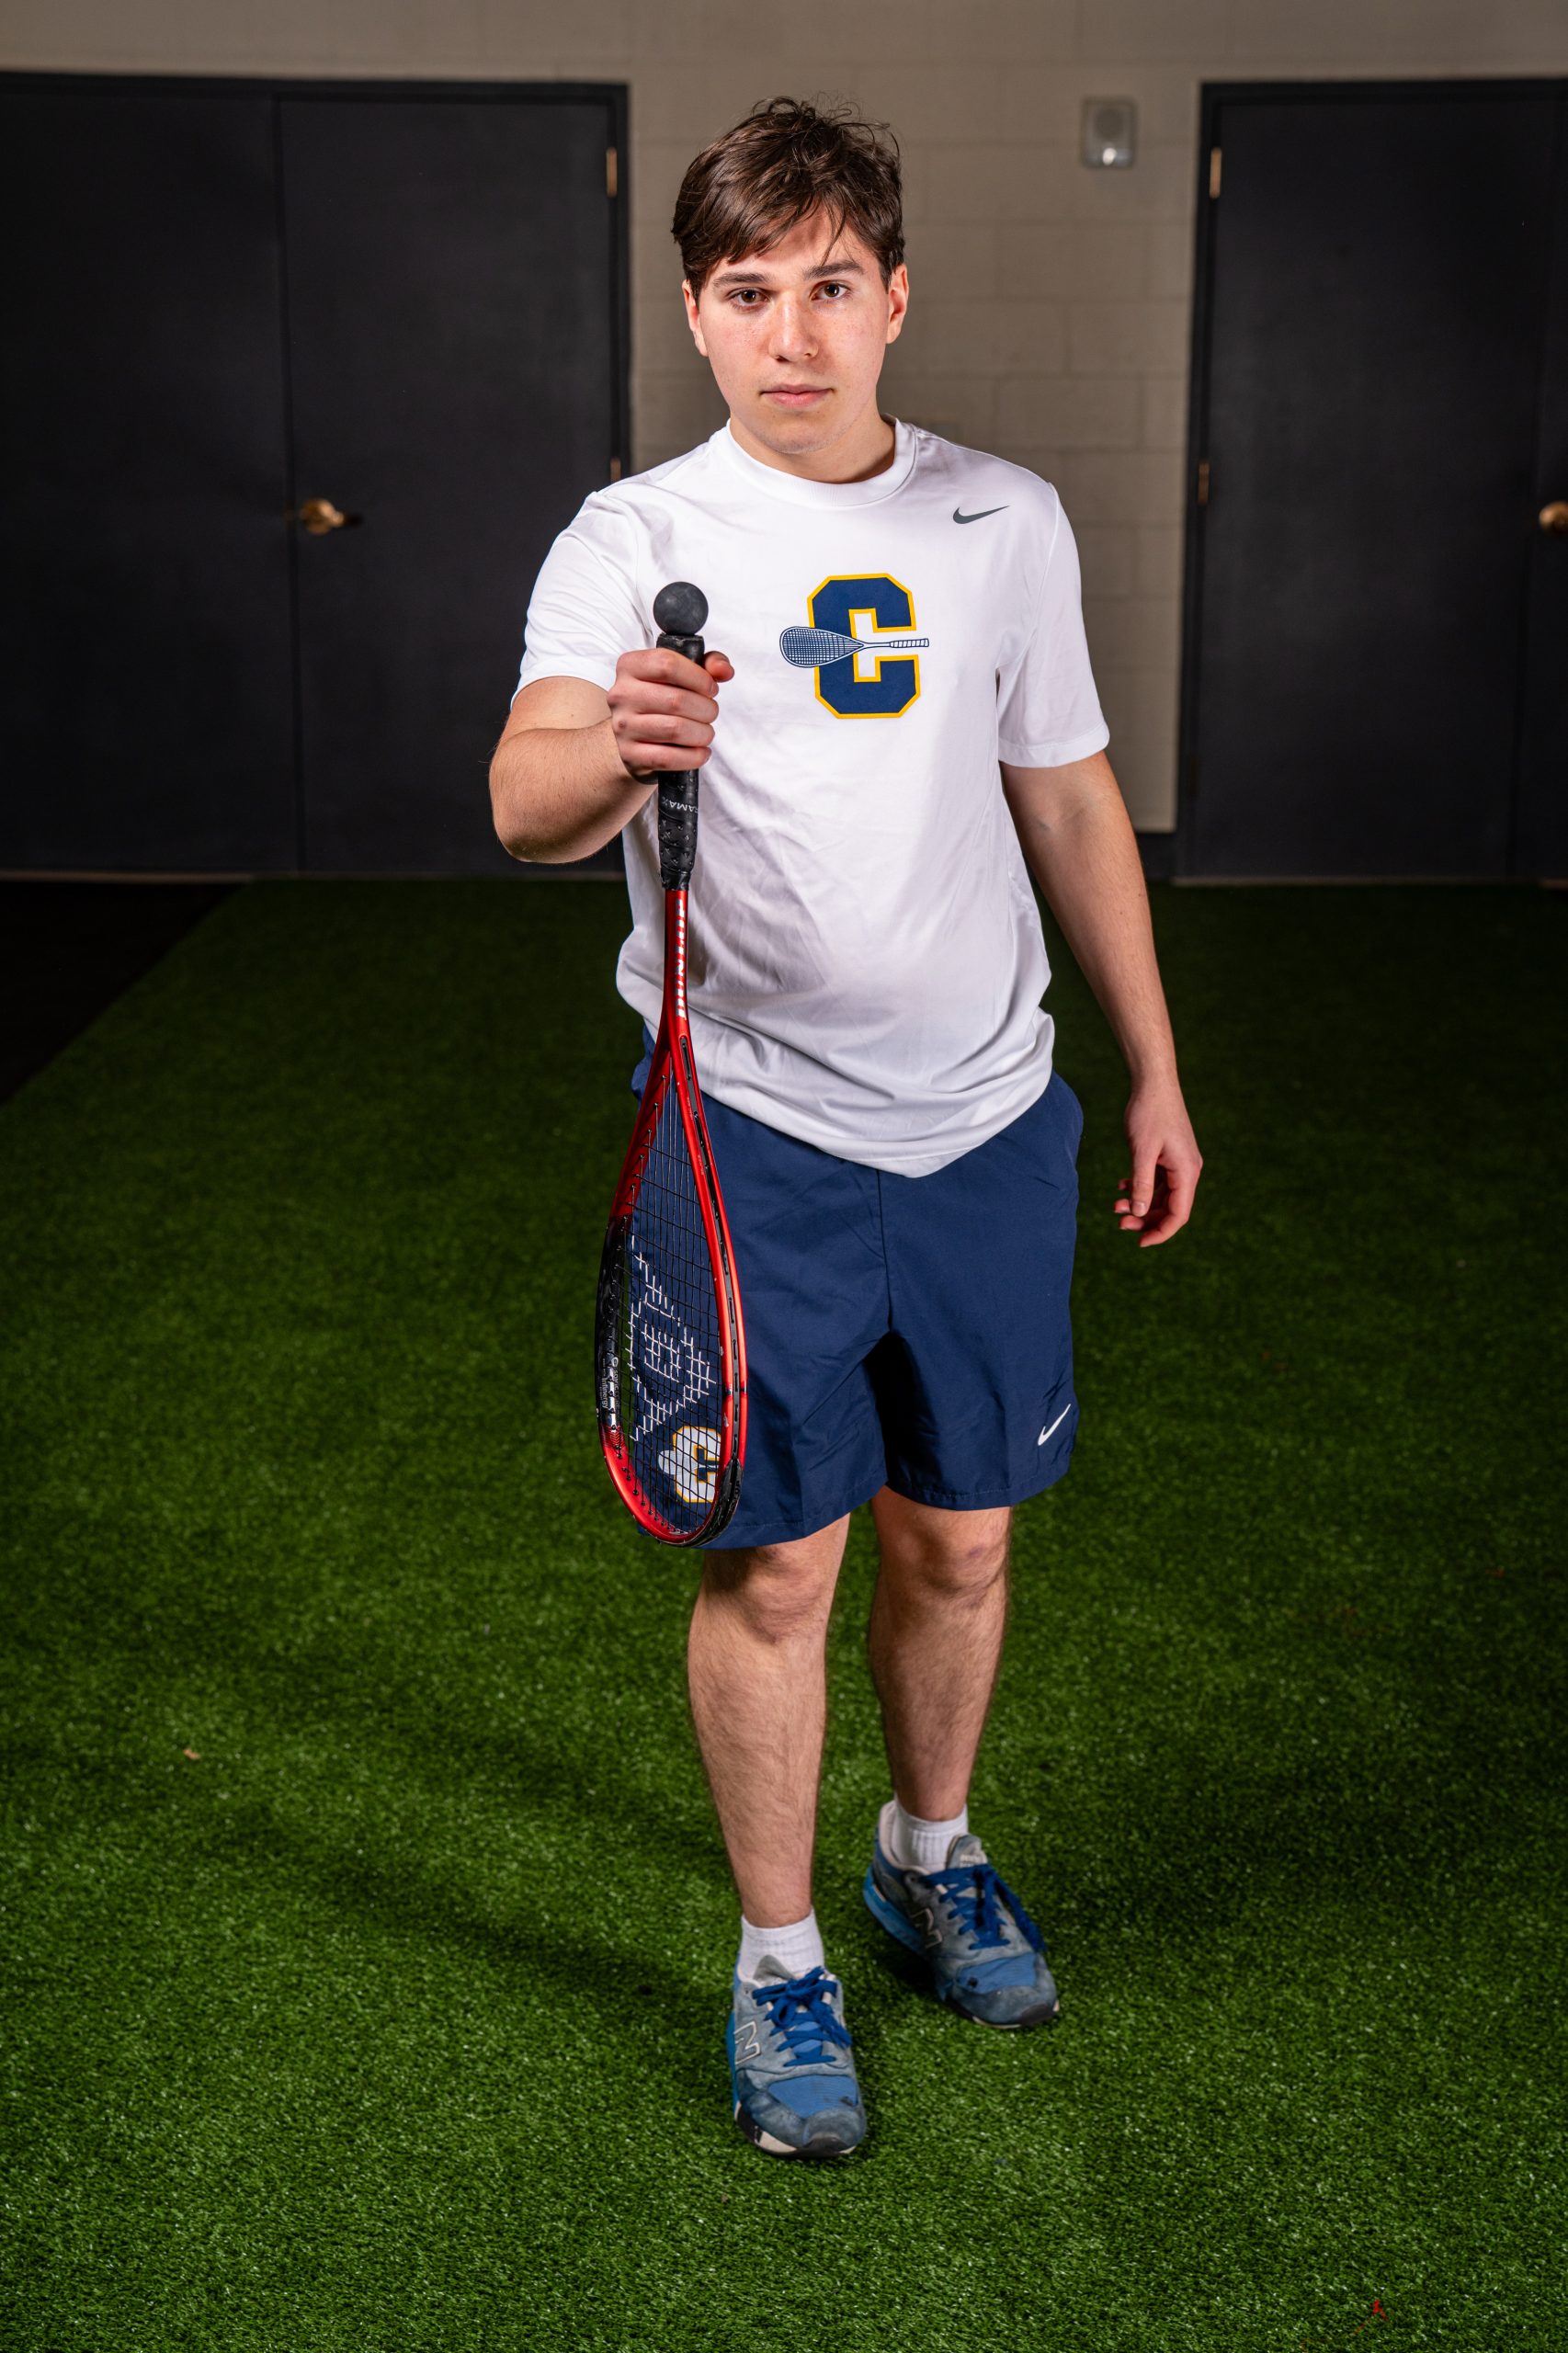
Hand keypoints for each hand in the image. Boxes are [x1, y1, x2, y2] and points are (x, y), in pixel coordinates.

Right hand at [607, 646, 733, 779]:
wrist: (631, 738)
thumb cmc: (661, 700)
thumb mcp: (681, 674)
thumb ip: (707, 663)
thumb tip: (724, 670)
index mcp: (630, 666)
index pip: (668, 664)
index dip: (699, 677)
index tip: (711, 688)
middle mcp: (621, 695)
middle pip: (676, 700)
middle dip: (706, 709)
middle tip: (710, 713)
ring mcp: (623, 726)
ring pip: (675, 730)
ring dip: (702, 733)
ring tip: (706, 733)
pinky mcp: (630, 754)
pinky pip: (669, 758)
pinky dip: (693, 757)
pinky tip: (700, 752)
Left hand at [1114, 1079, 1201, 1246]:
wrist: (1153, 1083)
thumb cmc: (1149, 1113)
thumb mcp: (1142, 1152)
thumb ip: (1142, 1184)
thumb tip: (1141, 1214)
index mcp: (1186, 1172)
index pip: (1179, 1215)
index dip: (1160, 1233)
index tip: (1139, 1243)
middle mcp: (1187, 1171)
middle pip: (1170, 1208)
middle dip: (1145, 1219)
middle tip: (1119, 1223)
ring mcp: (1178, 1163)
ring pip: (1161, 1196)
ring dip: (1140, 1204)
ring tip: (1115, 1206)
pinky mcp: (1168, 1156)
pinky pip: (1156, 1181)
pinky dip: (1139, 1188)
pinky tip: (1121, 1187)